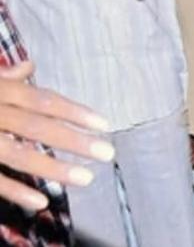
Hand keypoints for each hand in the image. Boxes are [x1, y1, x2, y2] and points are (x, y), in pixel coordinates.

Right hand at [0, 62, 113, 210]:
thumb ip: (3, 78)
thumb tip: (30, 68)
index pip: (43, 100)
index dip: (76, 111)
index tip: (105, 125)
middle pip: (37, 125)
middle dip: (74, 140)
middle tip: (108, 153)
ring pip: (16, 153)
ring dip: (52, 167)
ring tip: (85, 178)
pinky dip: (14, 190)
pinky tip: (40, 201)